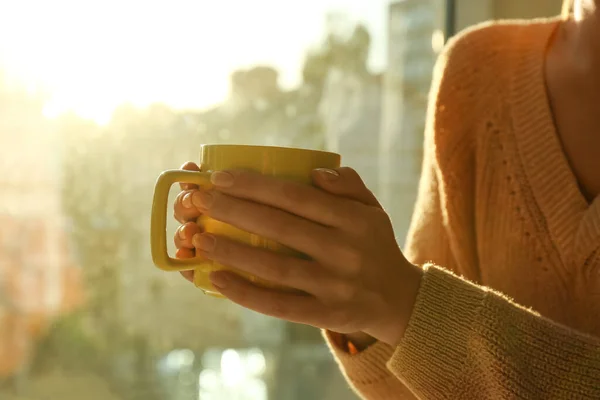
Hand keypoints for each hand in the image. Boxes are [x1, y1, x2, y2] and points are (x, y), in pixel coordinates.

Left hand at [172, 163, 422, 345]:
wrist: (400, 300)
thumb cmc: (374, 245)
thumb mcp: (372, 209)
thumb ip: (348, 184)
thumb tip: (314, 173)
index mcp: (353, 219)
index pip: (296, 196)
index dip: (254, 185)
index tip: (219, 178)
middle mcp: (345, 250)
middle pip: (279, 227)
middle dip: (232, 211)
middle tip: (197, 201)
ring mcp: (335, 285)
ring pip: (274, 266)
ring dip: (231, 251)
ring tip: (198, 238)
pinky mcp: (326, 315)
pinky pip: (280, 305)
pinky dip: (246, 293)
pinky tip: (217, 279)